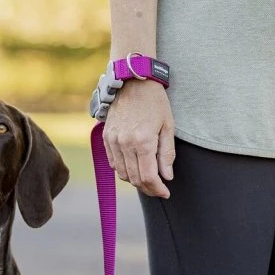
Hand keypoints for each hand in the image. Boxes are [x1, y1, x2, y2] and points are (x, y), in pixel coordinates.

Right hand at [103, 80, 175, 197]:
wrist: (133, 82)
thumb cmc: (154, 102)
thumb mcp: (168, 126)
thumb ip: (167, 154)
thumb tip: (166, 177)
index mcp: (143, 141)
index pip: (148, 177)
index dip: (157, 189)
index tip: (166, 192)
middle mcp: (125, 143)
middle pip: (134, 178)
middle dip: (148, 188)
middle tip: (159, 189)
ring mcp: (113, 141)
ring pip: (122, 173)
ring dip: (135, 181)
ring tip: (148, 179)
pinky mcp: (106, 137)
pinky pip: (113, 163)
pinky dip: (123, 170)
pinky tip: (134, 167)